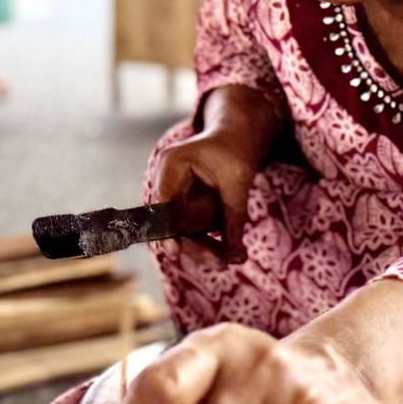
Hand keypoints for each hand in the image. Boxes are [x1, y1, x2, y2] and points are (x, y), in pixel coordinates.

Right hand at [154, 126, 259, 263]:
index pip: (163, 203)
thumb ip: (234, 213)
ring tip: (235, 259)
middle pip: (172, 223)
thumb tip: (235, 254)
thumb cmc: (234, 151)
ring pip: (183, 232)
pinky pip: (192, 230)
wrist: (234, 139)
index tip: (174, 252)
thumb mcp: (238, 179)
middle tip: (222, 264)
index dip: (167, 229)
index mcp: (171, 165)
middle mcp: (165, 182)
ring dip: (205, 248)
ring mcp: (171, 196)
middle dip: (197, 246)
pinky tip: (232, 253)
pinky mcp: (182, 208)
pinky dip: (209, 241)